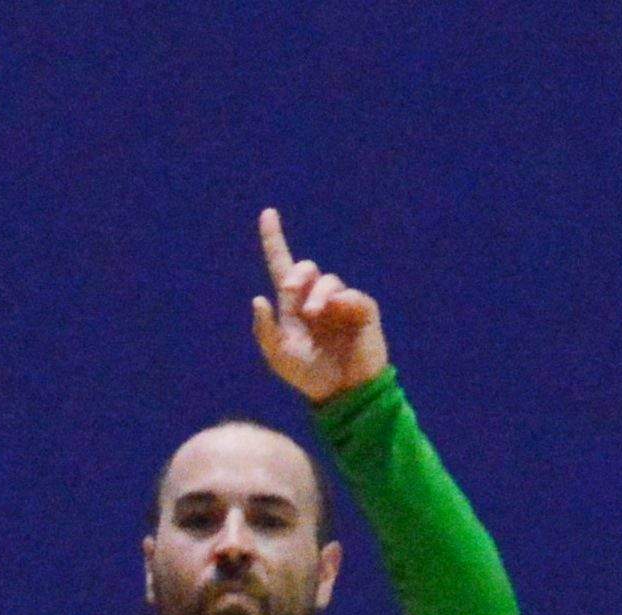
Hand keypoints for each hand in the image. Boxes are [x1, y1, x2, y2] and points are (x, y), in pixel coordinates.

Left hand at [252, 206, 388, 403]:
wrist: (342, 393)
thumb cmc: (309, 376)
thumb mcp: (279, 357)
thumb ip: (265, 330)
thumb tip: (259, 298)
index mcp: (293, 307)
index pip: (282, 266)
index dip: (274, 240)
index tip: (267, 213)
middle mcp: (316, 299)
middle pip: (306, 267)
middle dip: (298, 274)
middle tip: (290, 289)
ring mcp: (341, 303)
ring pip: (328, 280)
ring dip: (317, 294)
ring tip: (313, 315)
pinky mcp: (362, 311)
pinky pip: (352, 295)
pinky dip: (341, 300)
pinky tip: (335, 312)